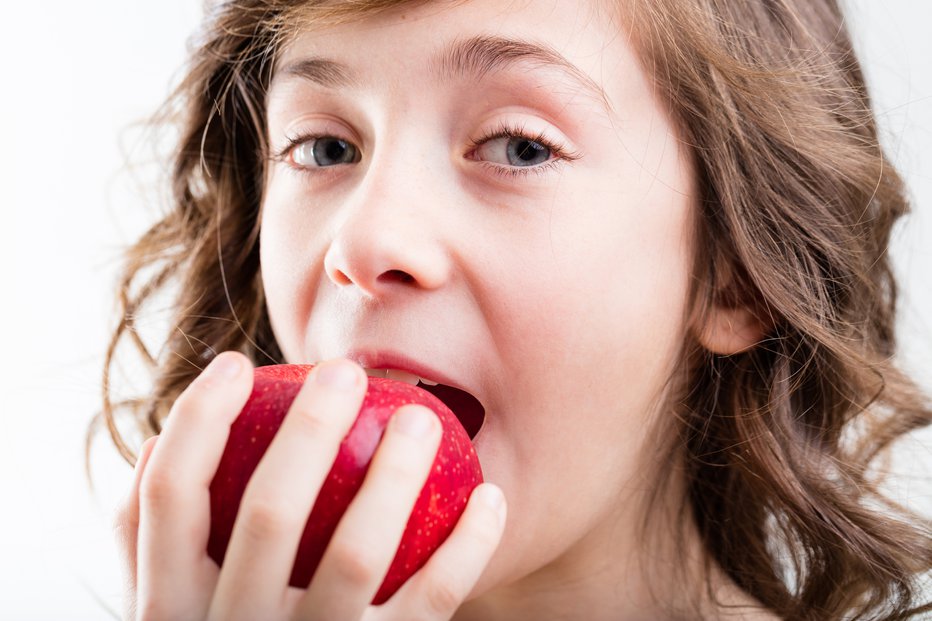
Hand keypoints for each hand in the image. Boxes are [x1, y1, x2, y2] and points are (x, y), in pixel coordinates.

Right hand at [112, 353, 505, 619]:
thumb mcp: (169, 609)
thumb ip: (154, 544)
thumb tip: (152, 443)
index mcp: (167, 608)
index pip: (168, 494)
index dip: (198, 418)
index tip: (237, 363)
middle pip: (268, 512)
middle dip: (308, 430)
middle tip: (344, 371)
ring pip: (356, 552)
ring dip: (394, 474)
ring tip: (421, 418)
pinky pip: (432, 603)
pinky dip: (467, 546)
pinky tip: (490, 496)